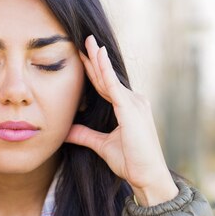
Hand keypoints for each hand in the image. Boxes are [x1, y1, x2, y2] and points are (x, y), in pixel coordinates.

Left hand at [65, 35, 178, 206]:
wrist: (148, 176)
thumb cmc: (131, 163)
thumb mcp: (102, 146)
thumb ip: (85, 135)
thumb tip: (67, 130)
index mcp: (128, 108)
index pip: (106, 85)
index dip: (94, 70)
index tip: (82, 55)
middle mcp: (134, 102)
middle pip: (107, 78)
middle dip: (95, 58)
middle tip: (84, 39)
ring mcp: (134, 104)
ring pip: (110, 78)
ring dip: (98, 59)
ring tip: (88, 42)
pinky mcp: (131, 110)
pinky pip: (114, 87)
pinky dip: (105, 71)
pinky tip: (98, 57)